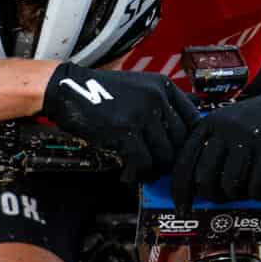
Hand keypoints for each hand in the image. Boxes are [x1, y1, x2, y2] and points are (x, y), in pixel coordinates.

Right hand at [41, 63, 199, 183]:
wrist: (66, 88)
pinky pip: (143, 163)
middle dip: (170, 161)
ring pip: (165, 155)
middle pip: (182, 141)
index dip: (189, 143)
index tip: (178, 155)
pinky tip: (127, 175)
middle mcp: (158, 98)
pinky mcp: (125, 131)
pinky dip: (137, 174)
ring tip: (141, 173)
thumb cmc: (98, 90)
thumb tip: (189, 116)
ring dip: (154, 171)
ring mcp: (143, 114)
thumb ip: (161, 100)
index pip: (194, 120)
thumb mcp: (137, 86)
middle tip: (156, 168)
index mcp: (163, 87)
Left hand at [174, 77, 260, 206]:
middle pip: (205, 179)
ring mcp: (249, 137)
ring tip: (246, 189)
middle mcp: (225, 129)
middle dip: (213, 196)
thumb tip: (194, 189)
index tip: (183, 208)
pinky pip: (257, 186)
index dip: (180, 190)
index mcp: (209, 124)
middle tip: (224, 197)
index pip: (184, 162)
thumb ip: (210, 150)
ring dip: (238, 196)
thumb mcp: (228, 127)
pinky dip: (259, 194)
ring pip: (230, 185)